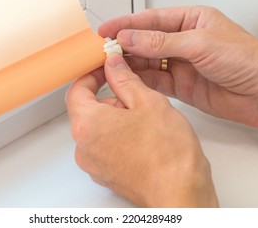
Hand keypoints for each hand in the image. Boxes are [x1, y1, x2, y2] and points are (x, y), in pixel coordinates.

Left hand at [66, 53, 217, 206]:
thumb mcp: (147, 102)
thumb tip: (113, 64)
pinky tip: (144, 139)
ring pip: (99, 129)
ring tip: (146, 123)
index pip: (77, 90)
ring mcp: (94, 164)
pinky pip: (105, 146)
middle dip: (112, 99)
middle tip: (138, 99)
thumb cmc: (167, 153)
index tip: (106, 70)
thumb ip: (125, 78)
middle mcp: (84, 147)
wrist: (180, 193)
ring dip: (118, 118)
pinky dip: (119, 137)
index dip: (92, 76)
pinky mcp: (106, 175)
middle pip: (90, 110)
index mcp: (88, 125)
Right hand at [99, 6, 257, 127]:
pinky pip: (155, 81)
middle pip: (146, 41)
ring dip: (130, 64)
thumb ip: (161, 42)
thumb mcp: (199, 43)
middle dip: (125, 45)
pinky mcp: (181, 86)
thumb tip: (131, 37)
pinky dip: (140, 81)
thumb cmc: (246, 59)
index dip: (127, 24)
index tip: (106, 30)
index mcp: (191, 20)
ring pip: (148, 62)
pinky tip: (127, 80)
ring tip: (110, 66)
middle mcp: (184, 41)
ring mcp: (181, 64)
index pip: (151, 20)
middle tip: (104, 51)